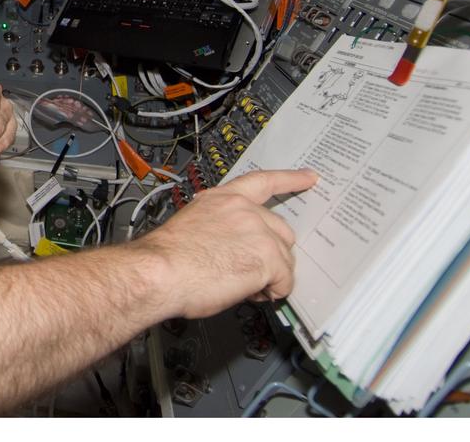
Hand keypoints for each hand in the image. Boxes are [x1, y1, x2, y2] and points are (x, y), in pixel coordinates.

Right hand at [133, 169, 317, 318]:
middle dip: (273, 253)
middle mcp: (245, 210)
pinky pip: (285, 281)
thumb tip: (231, 245)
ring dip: (269, 276)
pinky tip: (249, 292)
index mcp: (224, 199)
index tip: (309, 177)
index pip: (264, 182)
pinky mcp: (268, 258)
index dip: (290, 179)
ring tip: (240, 285)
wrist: (159, 271)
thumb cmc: (166, 256)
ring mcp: (259, 232)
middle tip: (250, 271)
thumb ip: (220, 226)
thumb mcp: (193, 225)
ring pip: (284, 259)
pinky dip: (272, 292)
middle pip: (282, 231)